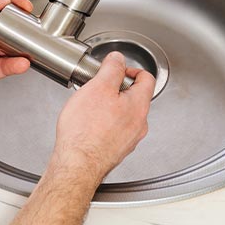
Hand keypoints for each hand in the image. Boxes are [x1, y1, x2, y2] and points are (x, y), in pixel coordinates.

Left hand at [0, 0, 32, 106]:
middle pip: (8, 25)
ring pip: (13, 46)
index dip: (12, 2)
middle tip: (26, 23)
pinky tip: (21, 60)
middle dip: (20, 23)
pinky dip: (19, 63)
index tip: (23, 4)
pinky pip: (10, 66)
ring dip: (23, 44)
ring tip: (28, 42)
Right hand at [51, 52, 155, 182]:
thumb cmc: (86, 131)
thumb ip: (112, 69)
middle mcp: (138, 124)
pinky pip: (114, 129)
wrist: (77, 165)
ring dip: (109, 106)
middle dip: (116, 88)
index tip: (117, 69)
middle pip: (134, 97)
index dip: (131, 69)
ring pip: (123, 114)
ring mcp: (128, 139)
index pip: (147, 78)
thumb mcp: (99, 87)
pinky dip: (103, 123)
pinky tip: (88, 124)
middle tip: (98, 87)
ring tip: (90, 107)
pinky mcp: (116, 150)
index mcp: (139, 106)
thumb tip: (118, 59)